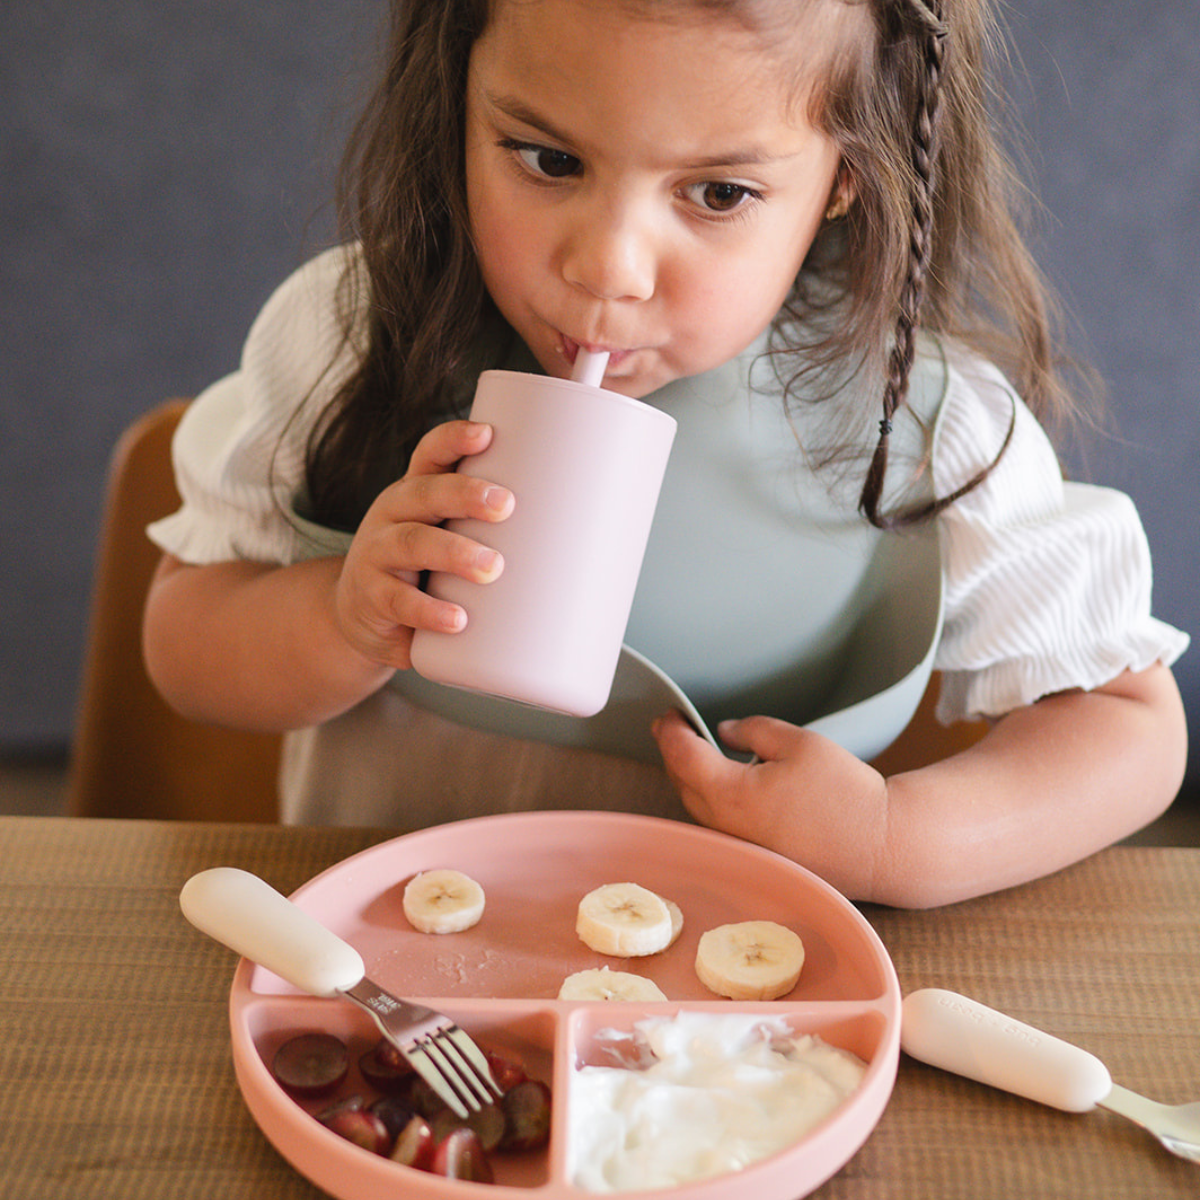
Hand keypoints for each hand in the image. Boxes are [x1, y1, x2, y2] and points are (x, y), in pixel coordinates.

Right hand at [334, 420, 513, 668]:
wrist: (367, 617)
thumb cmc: (428, 569)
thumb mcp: (452, 538)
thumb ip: (497, 531)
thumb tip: (596, 540)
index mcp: (418, 493)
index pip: (431, 455)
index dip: (454, 439)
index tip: (487, 433)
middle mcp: (393, 515)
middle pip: (425, 493)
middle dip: (465, 494)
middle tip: (506, 505)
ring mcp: (377, 555)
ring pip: (412, 543)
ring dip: (455, 553)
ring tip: (493, 567)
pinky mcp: (374, 599)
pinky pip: (399, 601)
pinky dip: (429, 611)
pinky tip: (457, 619)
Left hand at [652, 709, 888, 898]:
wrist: (881, 847)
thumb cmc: (846, 794)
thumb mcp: (799, 743)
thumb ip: (752, 731)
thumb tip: (722, 733)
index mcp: (733, 794)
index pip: (682, 756)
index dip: (670, 731)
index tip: (669, 715)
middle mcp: (728, 827)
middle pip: (682, 784)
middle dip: (674, 752)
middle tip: (675, 727)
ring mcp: (741, 848)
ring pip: (697, 807)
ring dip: (690, 778)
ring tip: (695, 751)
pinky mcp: (757, 859)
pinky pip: (719, 826)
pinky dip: (710, 801)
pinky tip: (722, 786)